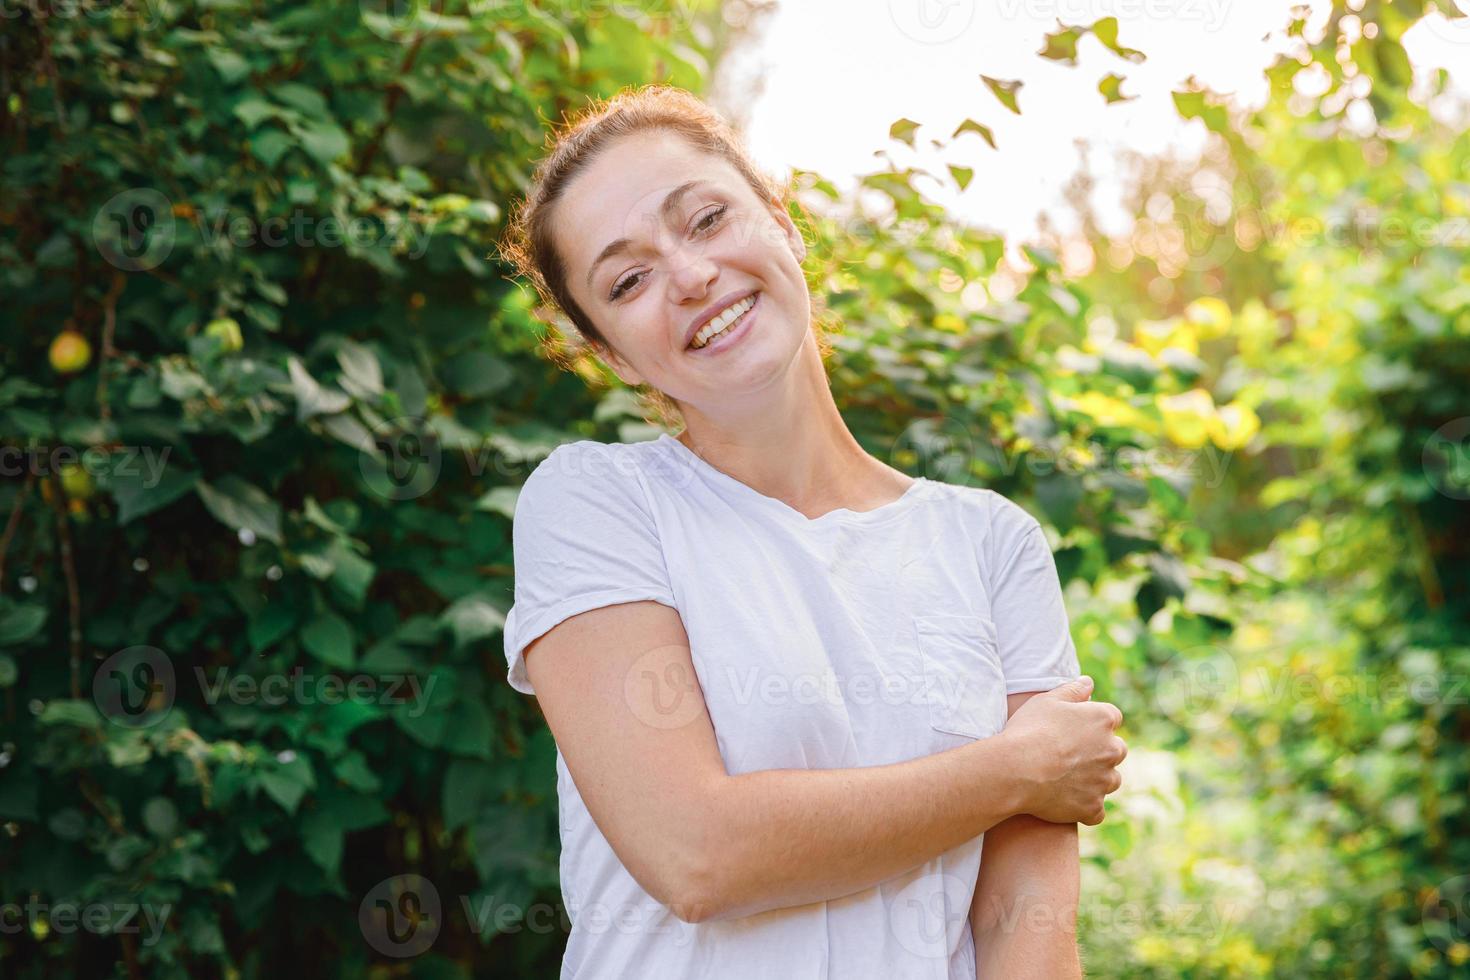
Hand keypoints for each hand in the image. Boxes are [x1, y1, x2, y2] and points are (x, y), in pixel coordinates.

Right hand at [1000, 677, 1125, 825]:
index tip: (1074, 730)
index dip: (1093, 724)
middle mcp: (1112, 750)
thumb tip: (1089, 683)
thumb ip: (1072, 690)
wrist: (1016, 769)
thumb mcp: (1046, 701)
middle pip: (1115, 750)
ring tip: (1066, 779)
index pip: (1111, 718)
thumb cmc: (1029, 730)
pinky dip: (1085, 807)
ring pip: (1109, 780)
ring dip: (1095, 780)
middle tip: (1070, 755)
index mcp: (1103, 719)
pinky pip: (1096, 810)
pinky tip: (1066, 801)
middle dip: (1100, 752)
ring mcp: (1104, 781)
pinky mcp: (1093, 807)